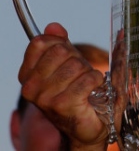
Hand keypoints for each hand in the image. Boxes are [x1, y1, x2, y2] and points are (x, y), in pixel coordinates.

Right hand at [18, 23, 108, 150]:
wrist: (87, 125)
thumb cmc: (78, 93)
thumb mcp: (68, 63)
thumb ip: (60, 44)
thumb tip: (53, 26)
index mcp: (27, 75)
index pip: (40, 43)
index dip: (60, 43)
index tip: (69, 56)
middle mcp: (31, 87)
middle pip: (61, 51)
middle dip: (78, 59)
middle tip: (81, 74)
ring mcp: (45, 98)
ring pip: (76, 65)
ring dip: (89, 72)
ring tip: (87, 85)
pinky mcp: (62, 105)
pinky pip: (87, 78)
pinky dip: (97, 81)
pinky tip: (94, 90)